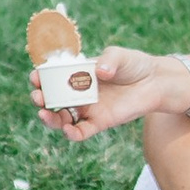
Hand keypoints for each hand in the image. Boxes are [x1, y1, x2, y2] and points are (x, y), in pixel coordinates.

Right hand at [35, 46, 189, 140]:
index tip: (35, 77)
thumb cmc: (134, 65)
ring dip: (51, 119)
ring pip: (62, 118)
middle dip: (41, 99)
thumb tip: (100, 72)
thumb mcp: (120, 56)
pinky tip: (67, 130)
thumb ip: (109, 60)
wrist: (154, 83)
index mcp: (77, 74)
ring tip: (45, 114)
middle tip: (38, 97)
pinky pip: (81, 131)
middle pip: (52, 100)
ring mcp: (88, 109)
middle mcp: (79, 93)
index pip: (52, 78)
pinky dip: (71, 133)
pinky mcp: (100, 122)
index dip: (41, 78)